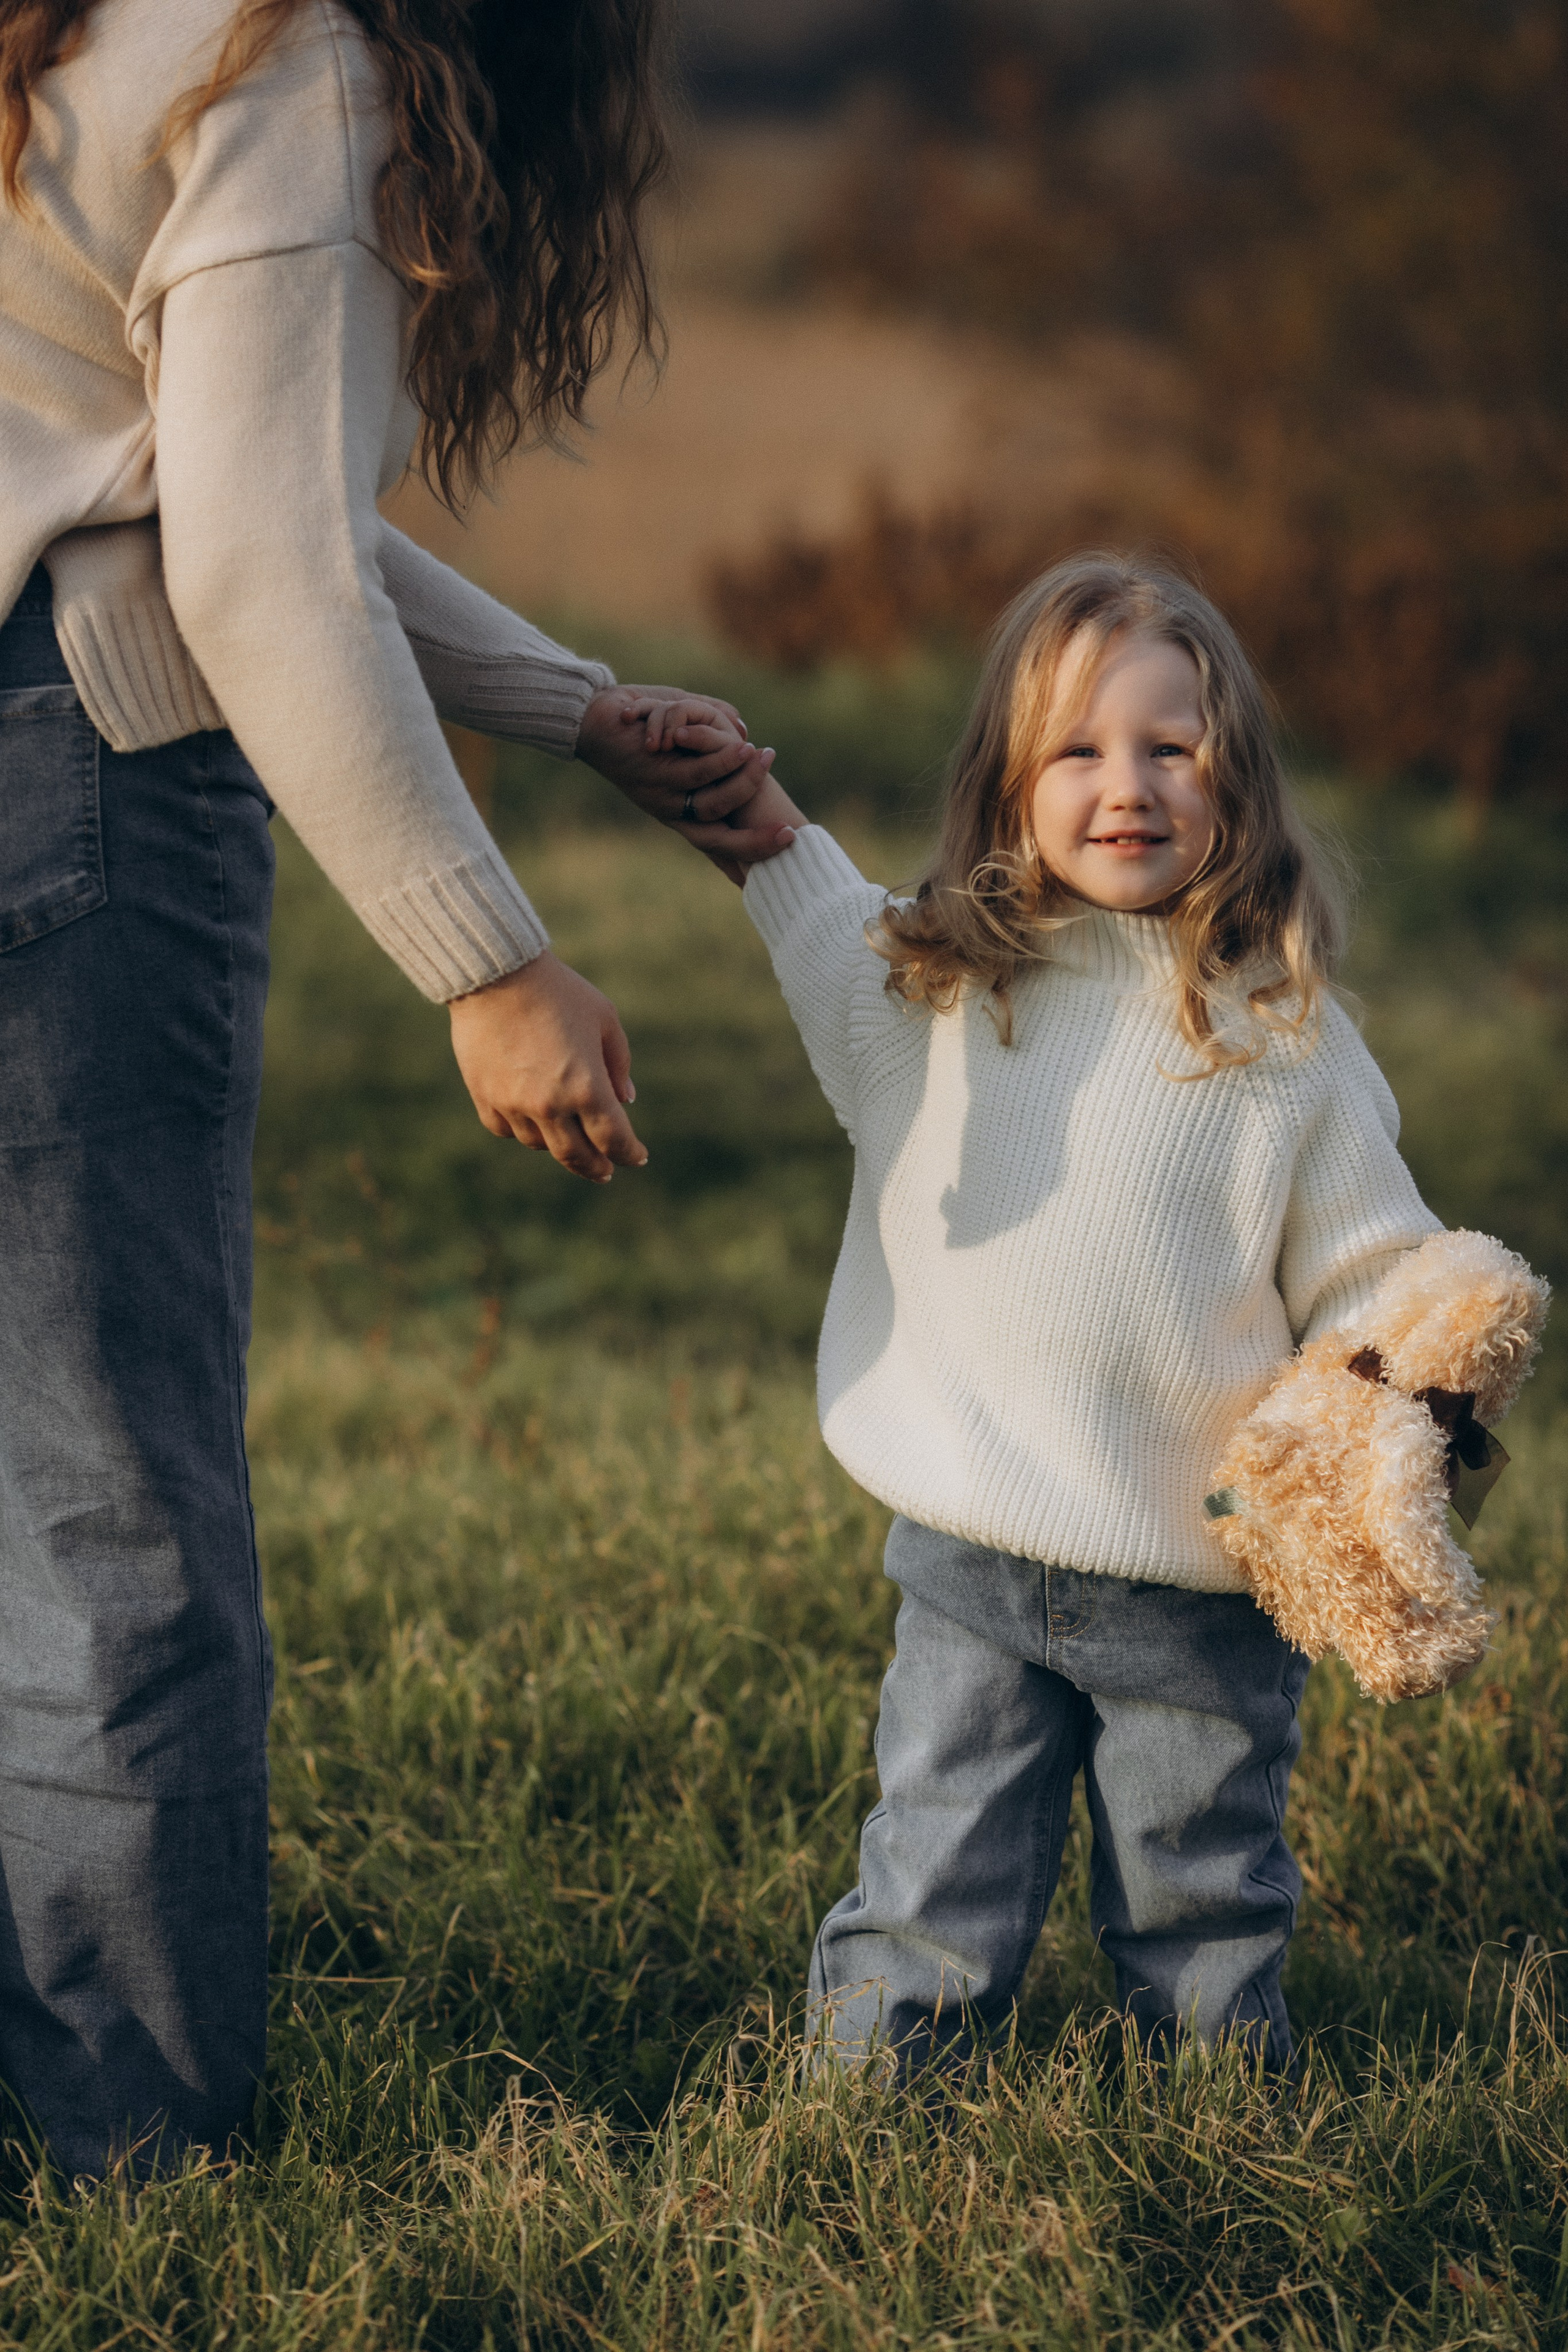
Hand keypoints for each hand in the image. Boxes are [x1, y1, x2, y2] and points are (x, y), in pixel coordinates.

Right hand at [447, 950, 646, 1183]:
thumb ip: (618, 1064)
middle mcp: (550, 1105)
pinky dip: (522, 1130)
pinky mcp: (485, 1097)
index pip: (614, 1139)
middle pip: (577, 1156)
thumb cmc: (559, 992)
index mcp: (587, 1088)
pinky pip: (506, 1129)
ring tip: (569, 1136)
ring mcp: (514, 1104)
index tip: (637, 1157)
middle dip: (596, 1167)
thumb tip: (625, 1100)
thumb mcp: (604, 1019)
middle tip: (605, 1170)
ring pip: (540, 1144)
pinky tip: (533, 1122)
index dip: (629, 1153)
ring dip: (559, 1145)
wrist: (496, 974)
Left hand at [576, 684, 795, 877]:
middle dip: (756, 842)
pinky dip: (724, 761)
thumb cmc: (636, 729)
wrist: (593, 719)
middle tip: (791, 835)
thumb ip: (710, 740)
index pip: (718, 845)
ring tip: (767, 761)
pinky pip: (697, 772)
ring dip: (745, 783)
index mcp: (678, 812)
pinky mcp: (654, 772)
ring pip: (713, 802)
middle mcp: (670, 812)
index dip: (750, 854)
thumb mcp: (678, 741)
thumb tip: (742, 733)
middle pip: (718, 841)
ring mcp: (662, 795)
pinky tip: (743, 747)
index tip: (782, 857)